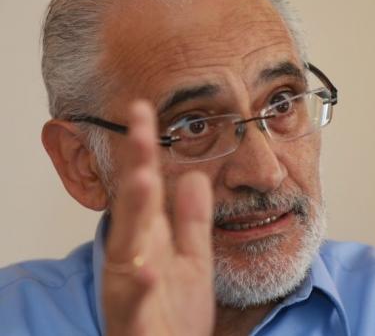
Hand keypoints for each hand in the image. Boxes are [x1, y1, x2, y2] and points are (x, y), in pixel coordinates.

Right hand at [102, 101, 214, 335]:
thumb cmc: (177, 314)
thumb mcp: (193, 259)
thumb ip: (191, 220)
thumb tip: (196, 176)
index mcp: (150, 241)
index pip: (144, 186)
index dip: (143, 150)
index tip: (143, 110)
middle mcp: (136, 259)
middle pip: (133, 208)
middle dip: (136, 167)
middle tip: (140, 128)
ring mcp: (133, 290)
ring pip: (128, 248)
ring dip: (135, 213)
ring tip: (144, 178)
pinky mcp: (138, 324)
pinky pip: (137, 304)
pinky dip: (142, 285)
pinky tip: (150, 269)